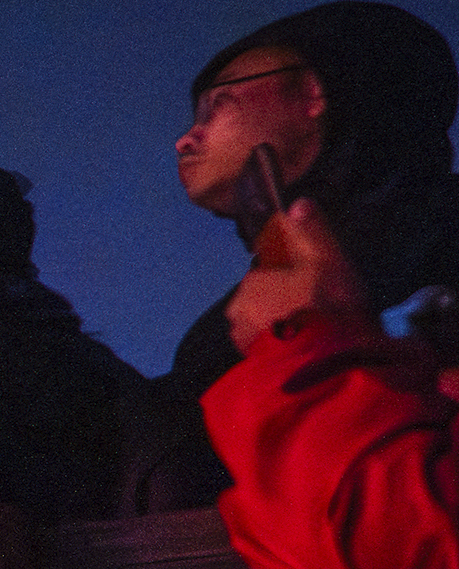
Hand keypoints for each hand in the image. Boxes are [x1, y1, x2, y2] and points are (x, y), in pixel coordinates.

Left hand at [229, 197, 373, 353]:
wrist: (322, 365)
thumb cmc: (328, 308)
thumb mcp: (330, 262)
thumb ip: (313, 232)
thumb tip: (297, 202)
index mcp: (254, 281)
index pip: (272, 272)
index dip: (299, 279)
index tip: (320, 291)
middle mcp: (238, 307)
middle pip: (266, 297)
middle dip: (288, 303)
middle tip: (320, 314)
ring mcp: (241, 337)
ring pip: (263, 322)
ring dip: (282, 326)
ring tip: (313, 335)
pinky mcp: (248, 362)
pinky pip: (265, 346)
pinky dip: (279, 346)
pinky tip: (301, 352)